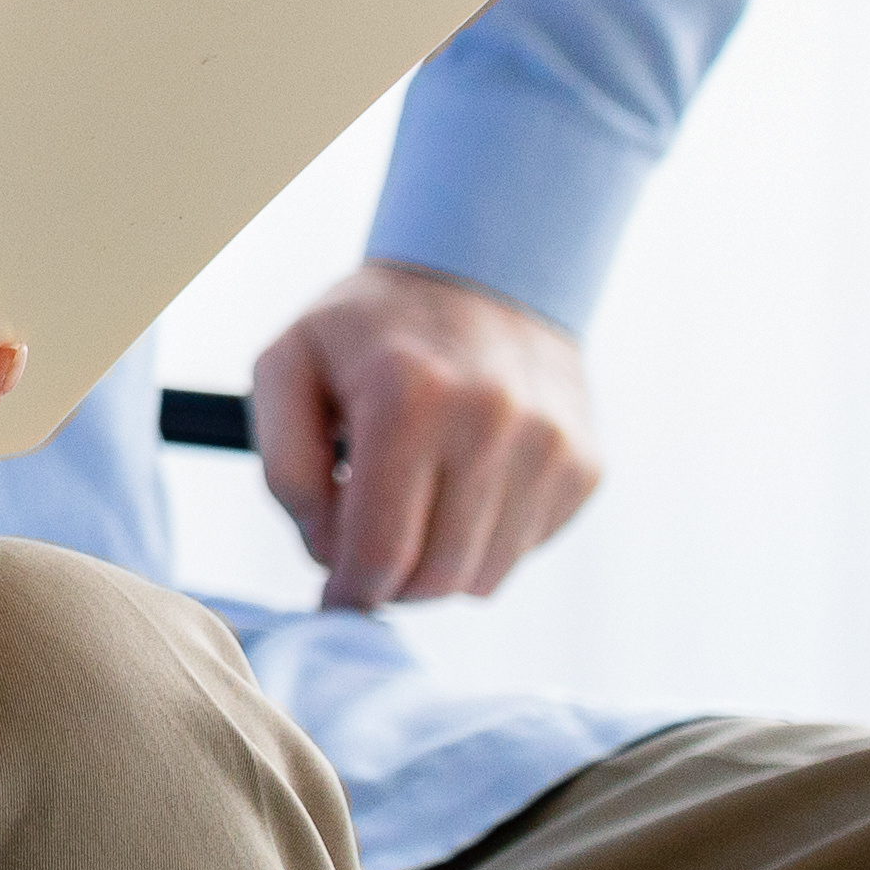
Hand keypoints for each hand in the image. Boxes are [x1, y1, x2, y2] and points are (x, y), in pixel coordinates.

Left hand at [251, 261, 602, 606]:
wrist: (485, 270)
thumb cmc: (369, 329)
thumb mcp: (288, 366)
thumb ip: (284, 467)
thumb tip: (327, 554)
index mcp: (408, 397)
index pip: (382, 550)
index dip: (348, 593)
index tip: (333, 599)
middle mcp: (491, 421)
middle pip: (436, 577)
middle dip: (391, 586)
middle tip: (368, 557)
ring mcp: (550, 444)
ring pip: (484, 578)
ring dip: (438, 568)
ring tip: (414, 512)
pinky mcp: (586, 463)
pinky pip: (525, 550)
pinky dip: (485, 541)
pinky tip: (463, 487)